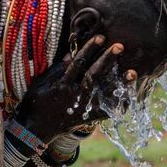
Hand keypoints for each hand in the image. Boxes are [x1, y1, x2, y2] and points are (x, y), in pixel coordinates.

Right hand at [15, 35, 136, 143]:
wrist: (33, 128)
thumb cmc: (36, 101)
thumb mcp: (42, 82)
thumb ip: (57, 69)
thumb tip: (72, 54)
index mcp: (62, 82)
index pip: (78, 62)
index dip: (89, 49)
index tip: (100, 37)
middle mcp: (73, 94)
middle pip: (93, 74)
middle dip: (107, 60)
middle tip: (120, 46)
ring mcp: (81, 107)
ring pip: (102, 92)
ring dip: (118, 83)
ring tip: (132, 73)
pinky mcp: (85, 119)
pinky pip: (103, 114)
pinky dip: (116, 109)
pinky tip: (130, 101)